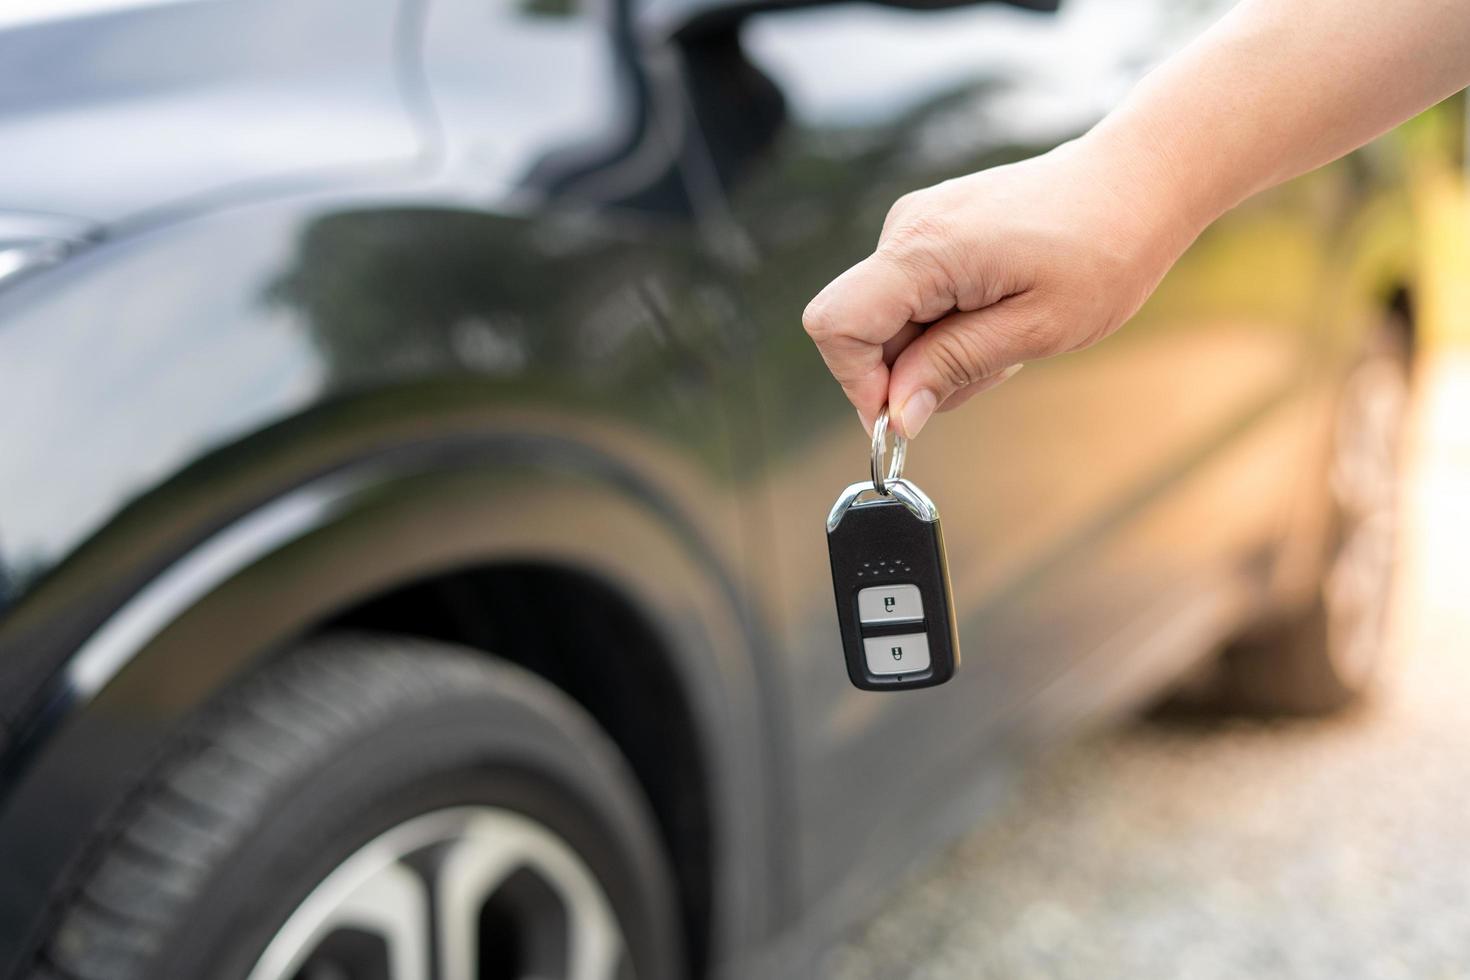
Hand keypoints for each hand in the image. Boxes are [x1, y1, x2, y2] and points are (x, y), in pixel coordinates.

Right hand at [802, 132, 1203, 436]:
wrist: (1138, 181)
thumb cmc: (1105, 247)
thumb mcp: (1037, 328)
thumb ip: (955, 366)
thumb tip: (897, 414)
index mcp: (924, 249)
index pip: (836, 325)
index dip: (860, 382)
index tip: (912, 411)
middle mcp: (906, 229)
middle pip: (862, 331)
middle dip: (913, 372)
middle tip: (991, 364)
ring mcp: (917, 226)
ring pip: (891, 321)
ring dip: (938, 350)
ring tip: (1008, 333)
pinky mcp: (932, 231)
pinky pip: (914, 299)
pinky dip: (949, 324)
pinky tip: (1002, 311)